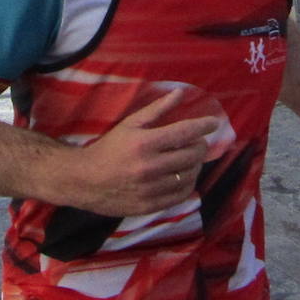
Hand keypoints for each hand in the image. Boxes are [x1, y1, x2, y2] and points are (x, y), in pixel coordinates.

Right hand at [64, 88, 218, 216]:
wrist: (85, 180)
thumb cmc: (109, 148)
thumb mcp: (130, 124)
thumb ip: (157, 109)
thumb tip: (180, 93)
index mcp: (144, 143)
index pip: (185, 132)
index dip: (203, 126)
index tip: (214, 122)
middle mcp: (150, 167)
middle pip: (191, 155)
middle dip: (200, 145)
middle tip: (198, 141)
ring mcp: (151, 189)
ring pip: (189, 175)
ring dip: (195, 164)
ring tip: (190, 158)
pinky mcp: (150, 206)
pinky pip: (181, 195)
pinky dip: (188, 184)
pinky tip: (183, 176)